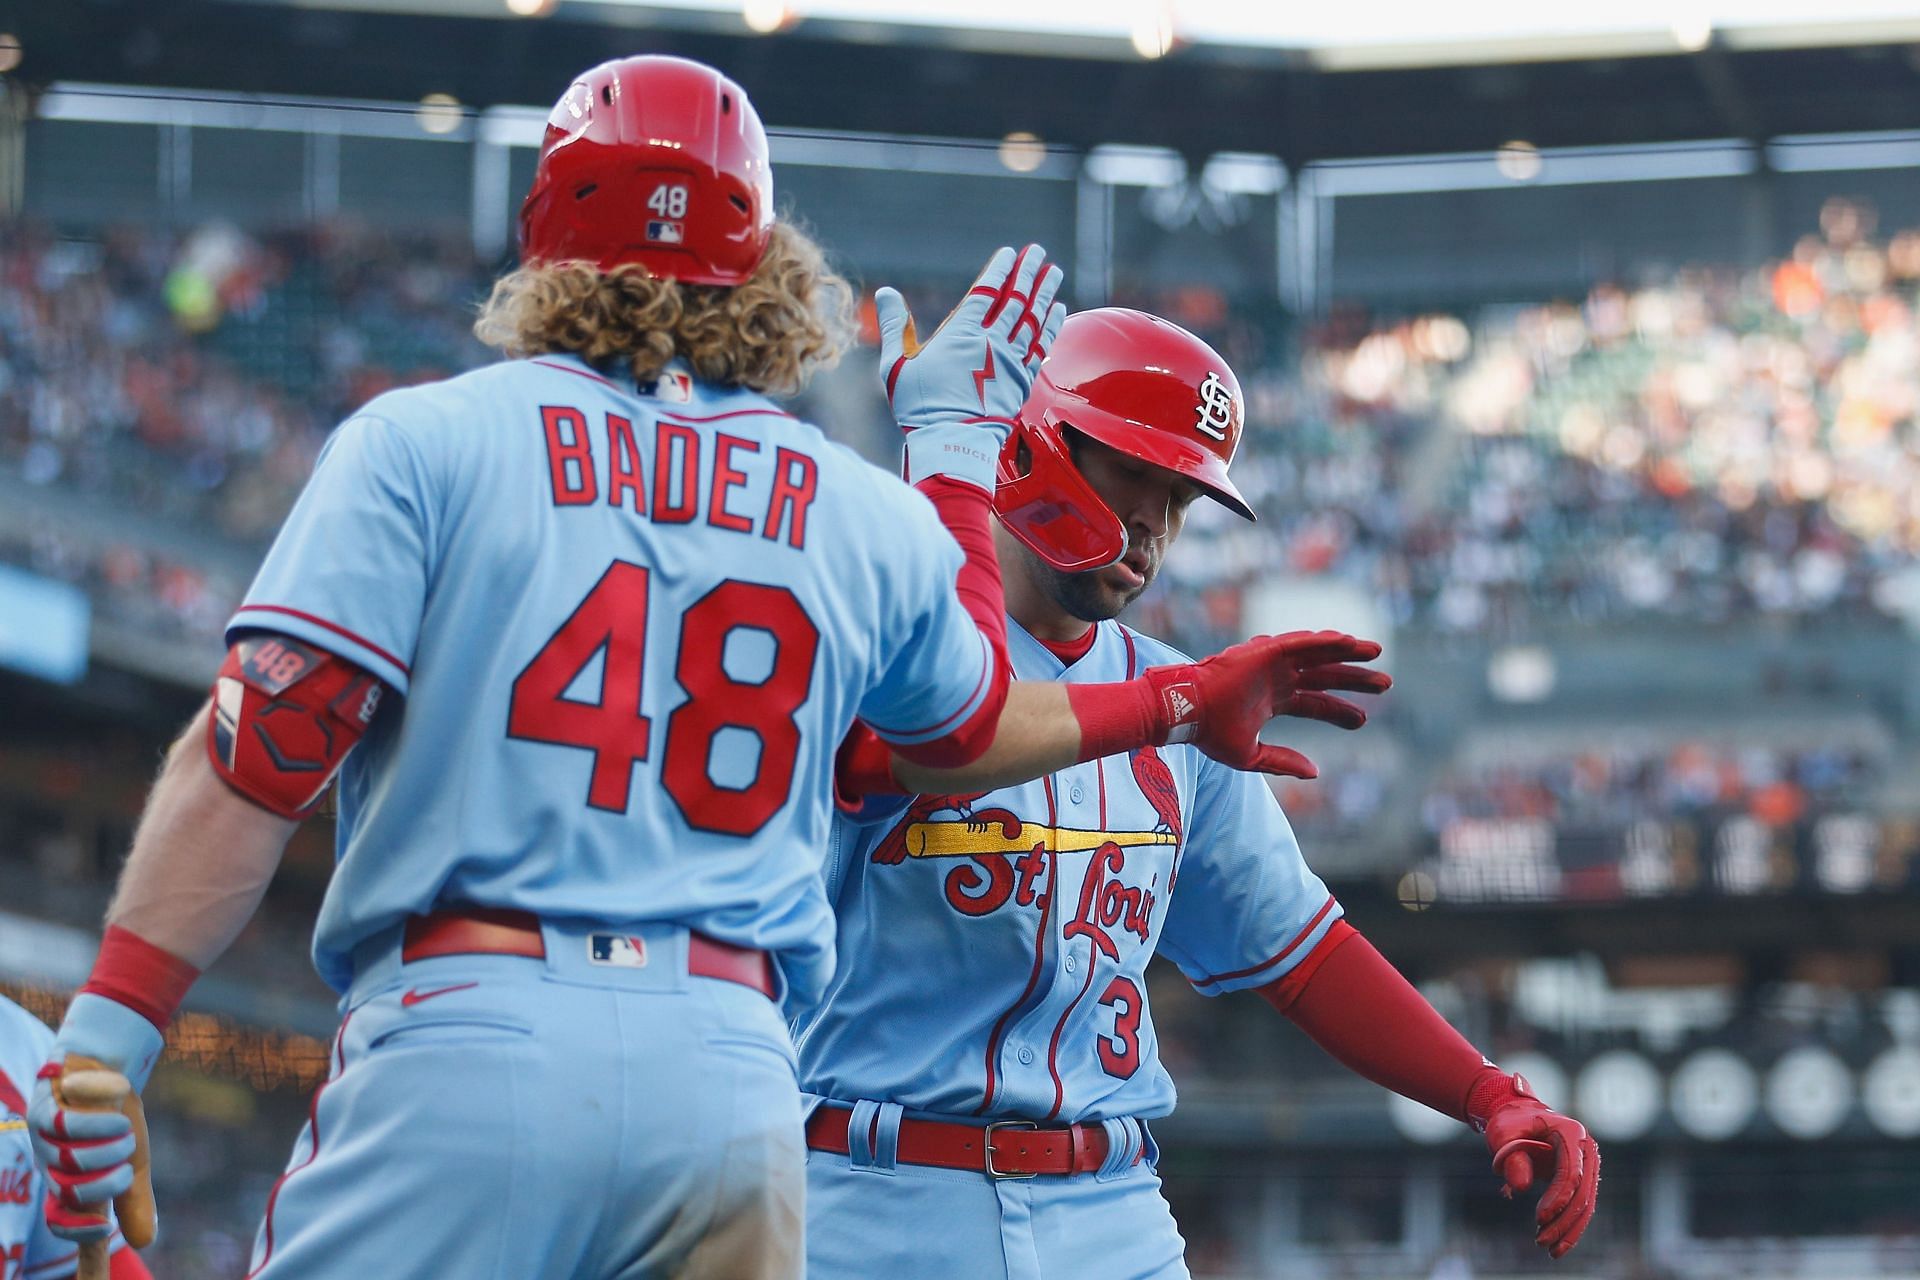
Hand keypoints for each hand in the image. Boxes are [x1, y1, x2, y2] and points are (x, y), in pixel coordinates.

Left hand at [30, 994, 162, 1248]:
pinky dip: (100, 1120)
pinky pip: (68, 1123)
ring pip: (70, 1159)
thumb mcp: (133, 1160)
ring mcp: (43, 1139)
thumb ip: (135, 1200)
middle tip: (128, 1168)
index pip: (63, 1221)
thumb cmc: (119, 1116)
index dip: (79, 1234)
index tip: (105, 1231)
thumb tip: (143, 1242)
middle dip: (106, 1183)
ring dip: (107, 1147)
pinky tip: (117, 1110)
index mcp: (70, 1183)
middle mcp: (52, 1166)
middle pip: (70, 1193)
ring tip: (125, 1130)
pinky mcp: (43, 1109)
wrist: (110, 1066)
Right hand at [877, 244, 1066, 487]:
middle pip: (1015, 298)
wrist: (951, 445)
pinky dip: (1051, 325)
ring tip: (1053, 273)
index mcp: (960, 334)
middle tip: (1037, 252)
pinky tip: (1058, 310)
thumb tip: (885, 291)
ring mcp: (1010, 362)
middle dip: (1027, 272)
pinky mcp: (1022, 382)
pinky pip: (1042, 346)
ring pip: (1033, 318)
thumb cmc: (919, 408)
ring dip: (1044, 293)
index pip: (986, 291)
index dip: (999, 269)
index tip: (1009, 253)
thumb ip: (894, 326)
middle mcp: (991, 342)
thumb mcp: (896, 365)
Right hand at [1143, 631, 1389, 776]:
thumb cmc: (1210, 733)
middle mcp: (1276, 679)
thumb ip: (1281, 762)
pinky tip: (1348, 641)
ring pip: (1319, 655)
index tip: (1363, 721)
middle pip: (1325, 677)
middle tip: (1386, 685)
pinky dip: (1324, 641)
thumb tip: (1314, 772)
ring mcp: (1272, 663)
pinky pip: (1301, 643)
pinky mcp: (1266, 651)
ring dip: (1348, 653)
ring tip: (1376, 652)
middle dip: (1355, 680)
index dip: (1339, 711)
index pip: (1315, 703)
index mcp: (1273, 702)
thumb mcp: (1250, 755)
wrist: (1185, 712)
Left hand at [1479, 1073, 1600, 1258]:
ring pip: (1585, 1203)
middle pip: (1582, 1193)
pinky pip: (1580, 1204)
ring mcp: (1588, 1163)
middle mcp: (1587, 1148)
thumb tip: (1521, 1188)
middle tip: (1541, 1242)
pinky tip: (1555, 1243)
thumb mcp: (1503, 1134)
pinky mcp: (1582, 1176)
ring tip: (1549, 1250)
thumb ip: (1512, 1157)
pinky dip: (1569, 1224)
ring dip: (1568, 1229)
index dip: (1557, 1198)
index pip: (1571, 1173)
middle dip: (1563, 1221)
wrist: (1517, 1115)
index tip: (1539, 1218)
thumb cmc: (1509, 1122)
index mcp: (1571, 1132)